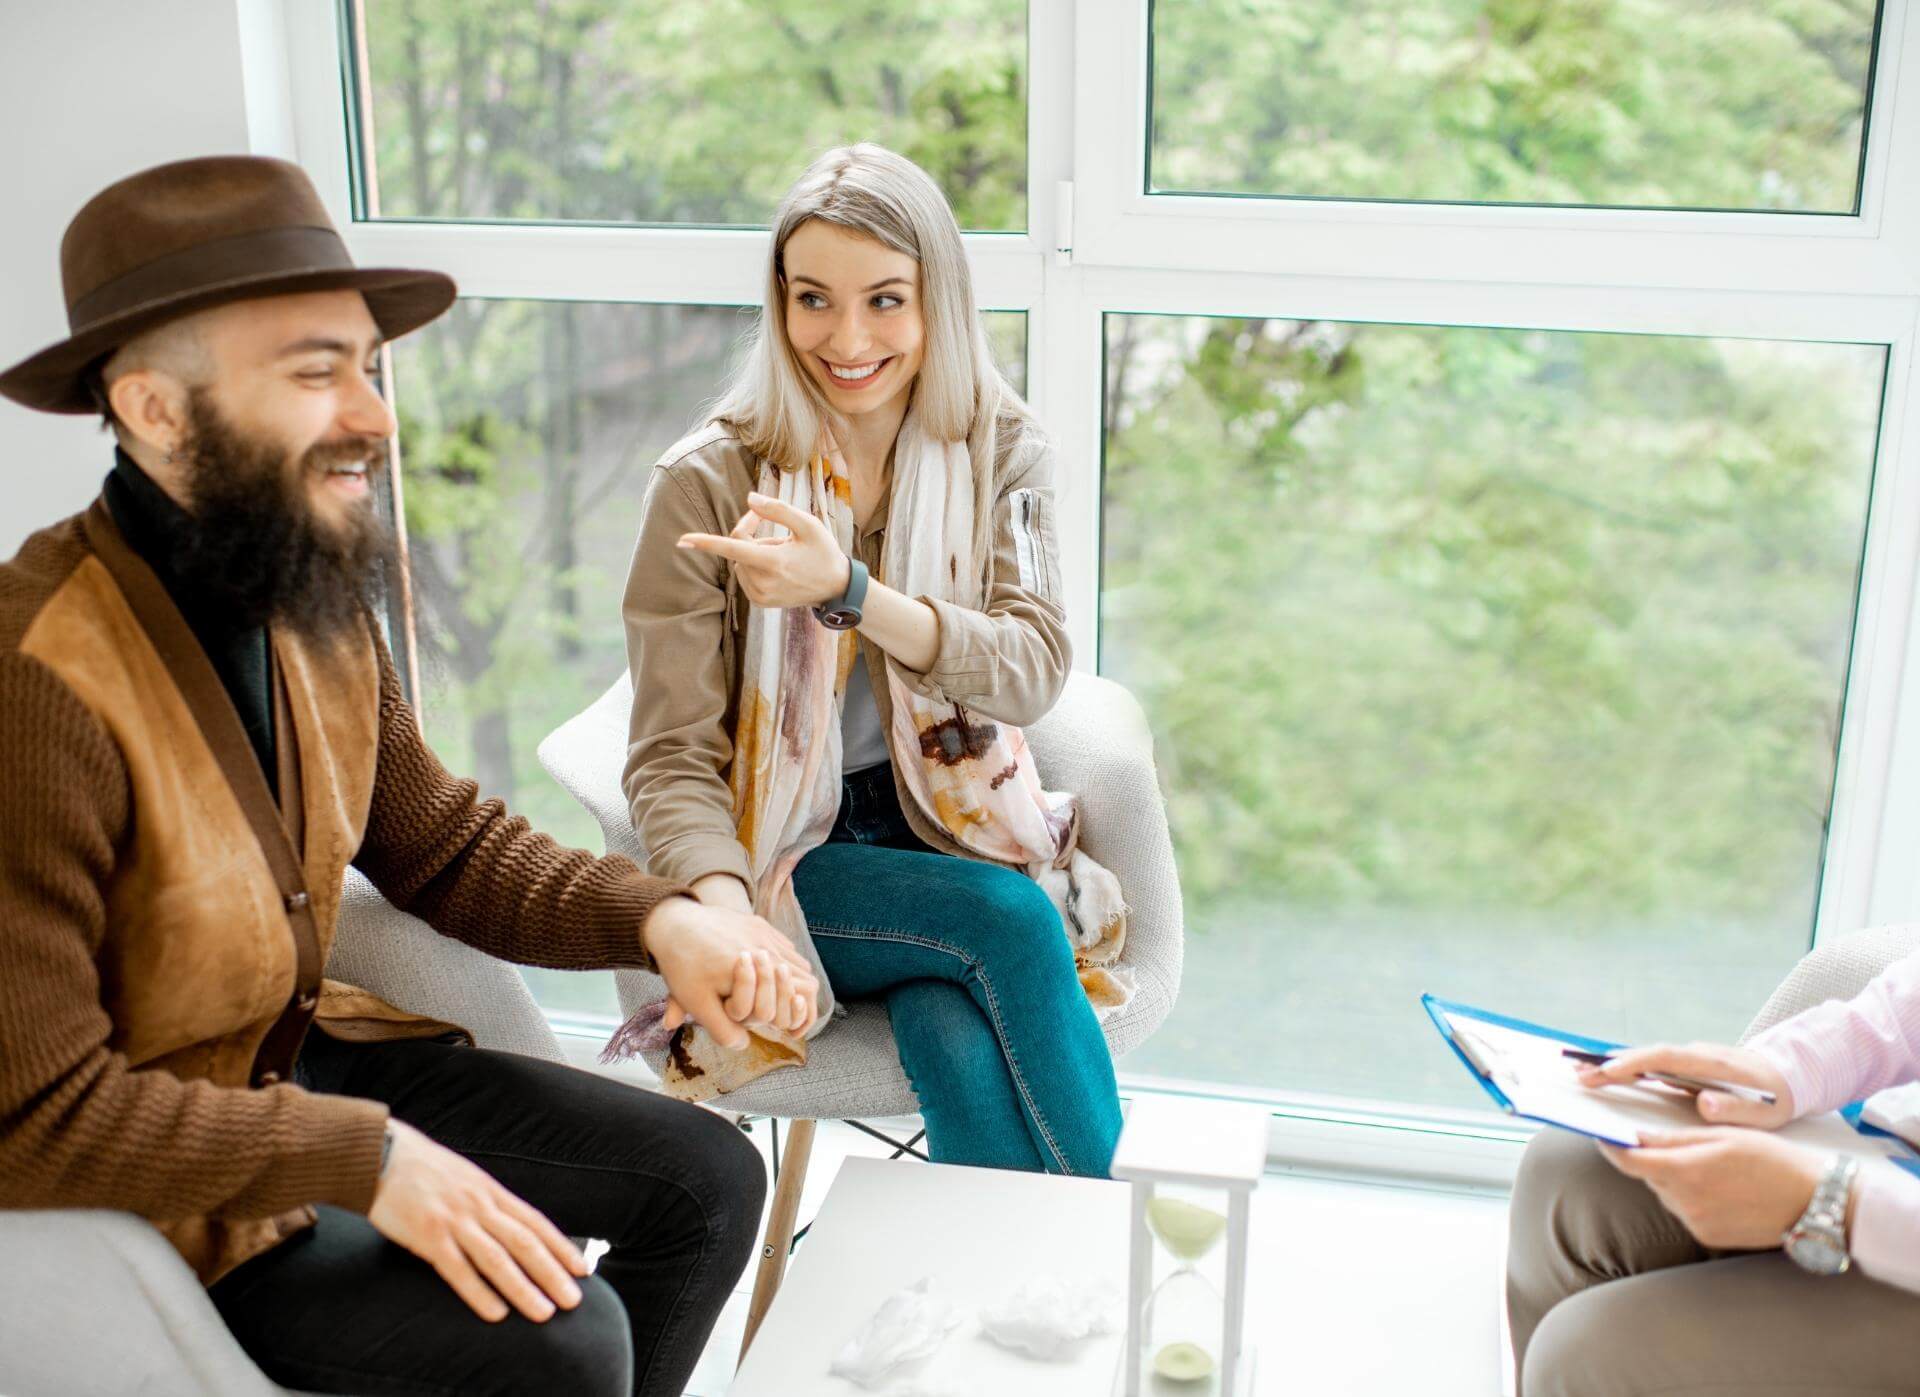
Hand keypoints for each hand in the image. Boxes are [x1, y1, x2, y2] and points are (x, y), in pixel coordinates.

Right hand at [367, 1119, 587, 1322]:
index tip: (583, 1270)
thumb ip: (488, 1202)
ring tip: (544, 1313)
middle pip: (525, 1242)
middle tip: (574, 1301)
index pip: (536, 1222)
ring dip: (524, 1288)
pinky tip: (496, 1313)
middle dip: (552, 1273)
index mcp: (491, 1191)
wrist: (383, 1154)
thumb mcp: (466, 1178)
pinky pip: (458, 1269)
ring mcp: (455, 1220)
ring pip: (498, 1259)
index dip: (561, 1247)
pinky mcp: (428, 1234)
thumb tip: (513, 1227)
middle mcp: (480, 1205)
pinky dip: (479, 1292)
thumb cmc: (424, 1170)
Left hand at [640, 895, 819, 1046]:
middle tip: (786, 1017)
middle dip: (799, 999)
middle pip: (805, 977)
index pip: (801, 993)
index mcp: (758, 971)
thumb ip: (722, 1029)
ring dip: (791, 980)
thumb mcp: (698, 1004)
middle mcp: (767, 949)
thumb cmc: (683, 965)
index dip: (800, 1016)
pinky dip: (783, 960)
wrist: (671, 922)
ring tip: (777, 997)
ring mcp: (764, 933)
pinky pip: (783, 943)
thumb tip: (743, 1046)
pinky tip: (768, 973)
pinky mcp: (758, 923)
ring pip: (796, 960)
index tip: (791, 1030)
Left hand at [677, 492, 849, 609]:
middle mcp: (763, 582)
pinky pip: (745, 575)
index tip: (682, 541)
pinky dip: (755, 566)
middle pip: (737, 548)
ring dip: (753, 551)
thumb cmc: (823, 552)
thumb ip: (778, 510)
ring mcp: (761, 595)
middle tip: (765, 520)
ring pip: (740, 562)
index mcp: (773, 562)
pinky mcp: (760, 602)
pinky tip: (778, 567)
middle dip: (747, 532)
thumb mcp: (808, 524)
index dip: (706, 543)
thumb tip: (749, 499)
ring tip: (782, 552)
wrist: (836, 588)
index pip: (733, 548)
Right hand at [1576, 1041, 1794, 1128]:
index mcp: (1710, 1064)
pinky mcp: (1686, 1065)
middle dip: (1611, 1064)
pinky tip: (1608, 1076)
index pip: (1664, 1058)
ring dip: (1614, 1065)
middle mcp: (1695, 1054)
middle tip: (1578, 1075)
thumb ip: (1736, 1110)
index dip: (1634, 1064)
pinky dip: (1628, 1067)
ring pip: (1646, 1057)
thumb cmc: (1775, 1099)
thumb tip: (1704, 1105)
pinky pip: (1651, 1063)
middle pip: (1646, 1054)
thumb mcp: (1764, 1113)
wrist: (1789, 1075)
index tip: (1607, 1073)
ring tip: (1581, 1074)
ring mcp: (1689, 1057)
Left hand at [1599, 1128, 1826, 1249]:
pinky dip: (1690, 1197)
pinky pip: (1684, 1211)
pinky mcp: (1707, 1237)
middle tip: (1678, 1146)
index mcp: (1687, 1170)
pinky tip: (1720, 1189)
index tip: (1602, 1136)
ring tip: (1712, 1169)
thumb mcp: (1724, 1136)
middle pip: (1649, 1176)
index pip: (1630, 1162)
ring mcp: (1696, 1223)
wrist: (1814, 1203)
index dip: (1612, 1148)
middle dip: (1653, 1160)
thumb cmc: (1773, 1161)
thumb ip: (1675, 1138)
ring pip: (1666, 1194)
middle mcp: (1686, 1202)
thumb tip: (1636, 1137)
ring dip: (1674, 1179)